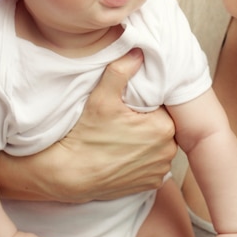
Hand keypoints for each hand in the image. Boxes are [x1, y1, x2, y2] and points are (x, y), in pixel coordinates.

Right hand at [0, 49, 177, 201]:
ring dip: (147, 143)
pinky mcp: (151, 184)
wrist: (68, 175)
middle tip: (124, 123)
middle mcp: (168, 151)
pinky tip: (125, 156)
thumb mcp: (102, 98)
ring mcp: (160, 170)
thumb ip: (121, 71)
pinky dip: (143, 161)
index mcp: (163, 127)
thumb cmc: (85, 136)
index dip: (145, 106)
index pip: (162, 108)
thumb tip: (137, 51)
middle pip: (162, 127)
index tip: (129, 107)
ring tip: (123, 139)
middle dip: (148, 123)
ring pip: (159, 147)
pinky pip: (153, 166)